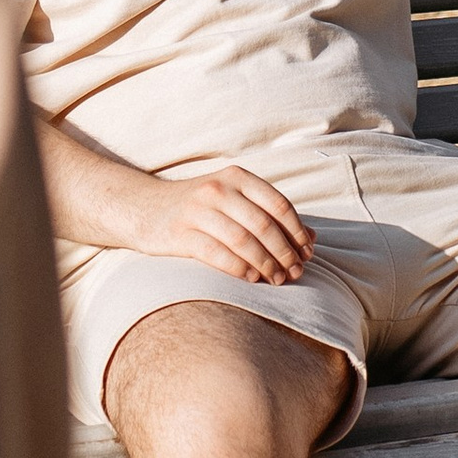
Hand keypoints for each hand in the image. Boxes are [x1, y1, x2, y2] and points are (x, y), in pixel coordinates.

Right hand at [127, 162, 316, 285]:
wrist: (145, 208)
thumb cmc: (199, 207)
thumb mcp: (233, 200)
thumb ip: (270, 215)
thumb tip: (312, 239)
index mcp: (236, 177)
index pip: (278, 204)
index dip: (297, 232)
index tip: (307, 253)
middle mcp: (218, 189)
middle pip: (264, 224)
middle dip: (285, 252)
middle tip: (295, 272)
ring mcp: (198, 210)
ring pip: (243, 240)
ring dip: (266, 264)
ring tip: (277, 280)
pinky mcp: (181, 233)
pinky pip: (218, 254)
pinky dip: (240, 268)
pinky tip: (252, 278)